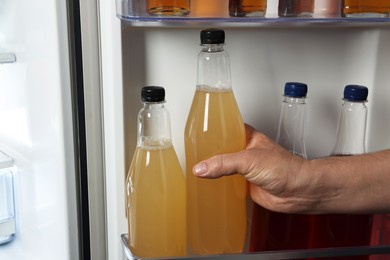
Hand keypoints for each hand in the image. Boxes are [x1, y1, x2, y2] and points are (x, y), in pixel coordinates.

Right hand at [193, 124, 309, 212]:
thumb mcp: (249, 160)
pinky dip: (218, 184)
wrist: (298, 192)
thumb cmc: (286, 168)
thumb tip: (201, 168)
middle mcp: (245, 151)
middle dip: (208, 152)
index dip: (212, 130)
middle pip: (222, 149)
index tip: (196, 133)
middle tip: (192, 154)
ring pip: (224, 166)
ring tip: (195, 170)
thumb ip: (223, 163)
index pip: (226, 128)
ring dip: (213, 169)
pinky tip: (208, 185)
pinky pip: (227, 182)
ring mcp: (245, 168)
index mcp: (248, 137)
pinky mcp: (245, 184)